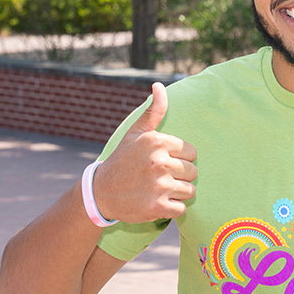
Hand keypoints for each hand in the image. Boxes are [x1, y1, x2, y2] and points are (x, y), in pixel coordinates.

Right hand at [92, 82, 196, 222]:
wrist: (100, 193)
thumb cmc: (122, 160)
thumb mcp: (135, 133)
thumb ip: (153, 111)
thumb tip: (159, 85)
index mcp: (158, 142)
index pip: (191, 153)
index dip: (179, 159)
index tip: (162, 162)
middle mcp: (160, 162)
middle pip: (193, 172)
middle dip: (179, 177)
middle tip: (159, 178)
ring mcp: (159, 185)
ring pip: (190, 191)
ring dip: (177, 193)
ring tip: (158, 190)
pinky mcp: (158, 207)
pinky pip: (182, 208)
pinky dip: (172, 208)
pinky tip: (156, 202)